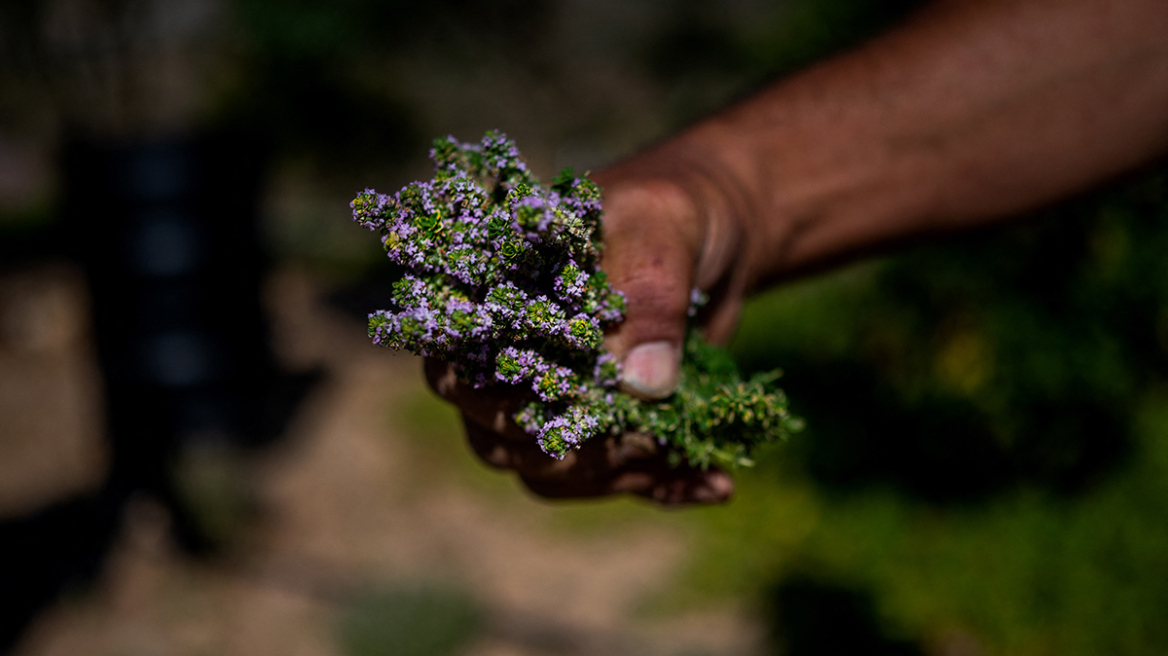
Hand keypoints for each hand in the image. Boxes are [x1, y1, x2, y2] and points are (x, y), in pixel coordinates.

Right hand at [425, 152, 757, 504]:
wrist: (717, 228)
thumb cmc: (671, 210)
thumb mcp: (663, 230)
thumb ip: (647, 295)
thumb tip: (640, 384)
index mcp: (490, 294)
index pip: (455, 362)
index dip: (496, 396)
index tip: (573, 402)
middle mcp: (506, 353)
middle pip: (492, 433)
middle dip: (566, 448)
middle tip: (640, 435)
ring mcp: (550, 397)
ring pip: (543, 469)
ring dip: (611, 476)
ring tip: (683, 456)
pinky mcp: (599, 427)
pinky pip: (607, 479)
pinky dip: (658, 487)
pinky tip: (714, 482)